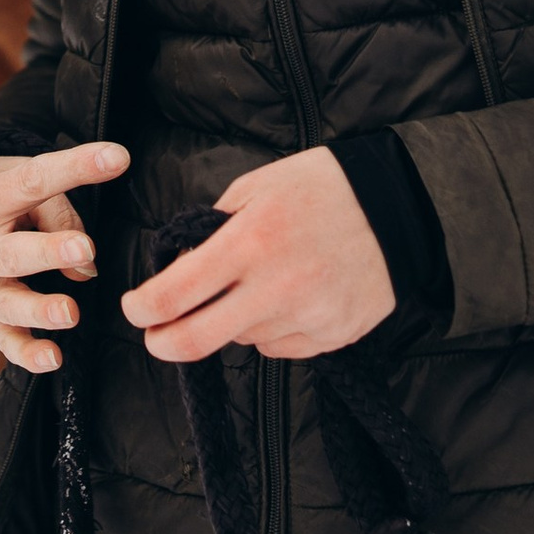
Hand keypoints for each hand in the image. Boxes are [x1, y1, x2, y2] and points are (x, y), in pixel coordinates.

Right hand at [0, 142, 129, 372]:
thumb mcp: (14, 180)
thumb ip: (57, 213)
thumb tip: (87, 266)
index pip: (32, 180)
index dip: (75, 167)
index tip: (116, 158)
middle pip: (13, 251)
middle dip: (49, 251)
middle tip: (84, 249)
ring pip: (9, 303)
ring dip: (41, 309)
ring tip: (71, 312)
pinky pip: (5, 339)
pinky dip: (27, 353)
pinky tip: (52, 359)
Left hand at [118, 147, 392, 363]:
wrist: (398, 207)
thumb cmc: (322, 187)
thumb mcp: (257, 187)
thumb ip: (213, 228)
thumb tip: (180, 268)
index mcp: (250, 241)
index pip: (174, 294)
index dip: (142, 309)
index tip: (135, 308)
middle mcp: (276, 286)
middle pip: (198, 340)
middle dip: (164, 344)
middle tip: (156, 338)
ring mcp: (308, 317)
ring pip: (244, 340)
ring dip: (234, 322)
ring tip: (261, 284)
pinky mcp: (333, 337)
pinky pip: (282, 346)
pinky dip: (273, 328)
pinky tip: (293, 297)